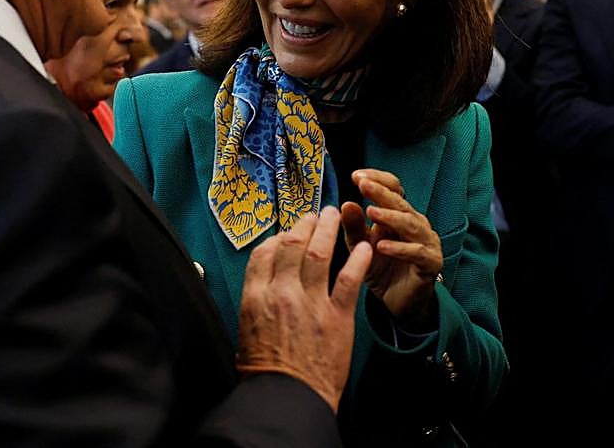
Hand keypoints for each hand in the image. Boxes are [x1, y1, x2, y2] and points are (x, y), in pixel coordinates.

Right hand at [236, 207, 371, 412]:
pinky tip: (365, 248)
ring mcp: (310, 302)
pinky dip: (358, 260)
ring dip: (328, 230)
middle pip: (292, 245)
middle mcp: (282, 293)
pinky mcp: (336, 316)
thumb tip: (265, 283)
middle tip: (314, 215)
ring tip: (335, 215)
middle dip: (304, 225)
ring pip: (319, 254)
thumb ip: (258, 301)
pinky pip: (349, 280)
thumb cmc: (264, 372)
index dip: (277, 237)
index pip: (264, 252)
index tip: (287, 233)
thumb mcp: (247, 330)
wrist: (286, 399)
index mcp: (256, 297)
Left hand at [341, 169, 442, 328]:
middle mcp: (416, 223)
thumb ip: (354, 226)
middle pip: (400, 202)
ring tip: (372, 212)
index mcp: (399, 213)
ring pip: (411, 224)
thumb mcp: (360, 247)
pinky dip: (399, 248)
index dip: (377, 179)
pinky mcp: (431, 262)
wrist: (398, 302)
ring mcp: (426, 241)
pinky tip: (381, 247)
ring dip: (391, 217)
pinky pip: (417, 252)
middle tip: (363, 184)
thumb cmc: (381, 269)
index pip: (393, 187)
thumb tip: (345, 203)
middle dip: (381, 192)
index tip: (356, 176)